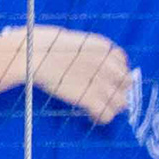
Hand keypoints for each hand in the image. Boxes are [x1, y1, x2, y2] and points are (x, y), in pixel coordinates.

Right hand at [7, 24, 140, 124]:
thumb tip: (88, 63)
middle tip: (101, 95)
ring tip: (96, 108)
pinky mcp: (91, 99)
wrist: (32, 55)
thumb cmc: (42, 44)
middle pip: (126, 84)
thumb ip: (88, 52)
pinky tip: (91, 117)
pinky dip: (100, 118)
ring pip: (121, 102)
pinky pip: (107, 116)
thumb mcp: (72, 41)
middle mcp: (108, 65)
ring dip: (110, 106)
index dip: (115, 73)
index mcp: (103, 47)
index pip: (123, 63)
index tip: (106, 79)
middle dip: (116, 90)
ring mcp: (102, 83)